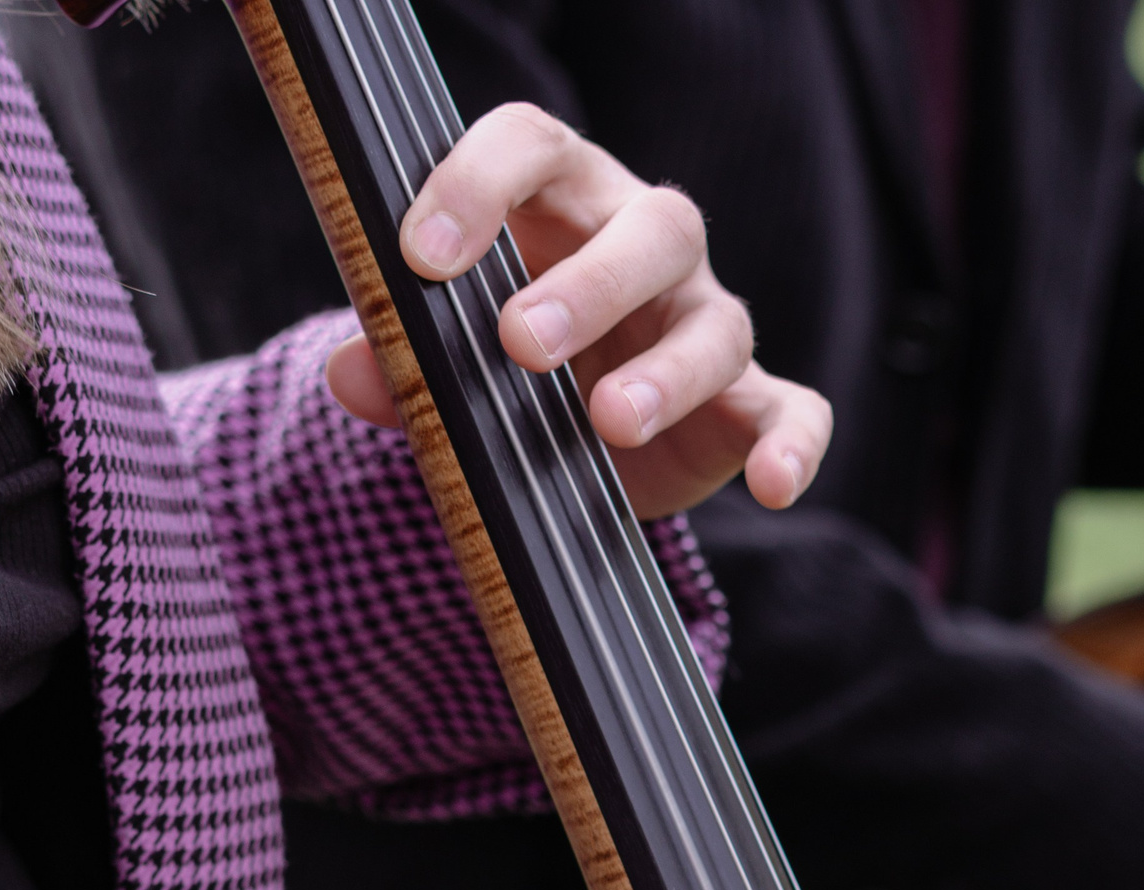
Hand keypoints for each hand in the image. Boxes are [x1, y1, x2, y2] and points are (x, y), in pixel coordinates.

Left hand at [325, 103, 832, 518]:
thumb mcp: (445, 367)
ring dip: (668, 373)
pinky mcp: (747, 408)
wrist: (572, 456)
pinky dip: (793, 446)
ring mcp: (706, 325)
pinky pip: (794, 412)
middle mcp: (649, 249)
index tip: (421, 257)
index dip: (477, 184)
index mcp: (563, 205)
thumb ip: (400, 363)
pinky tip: (771, 489)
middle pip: (649, 228)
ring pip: (716, 325)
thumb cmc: (506, 375)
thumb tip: (349, 371)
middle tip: (519, 345)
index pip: (532, 147)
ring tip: (609, 422)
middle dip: (587, 284)